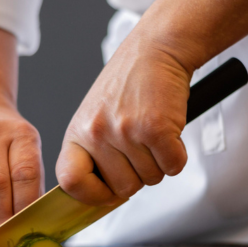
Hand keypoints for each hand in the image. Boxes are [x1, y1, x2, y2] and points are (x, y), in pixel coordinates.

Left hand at [56, 0, 247, 205]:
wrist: (155, 49)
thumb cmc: (127, 85)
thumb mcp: (95, 118)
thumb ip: (95, 154)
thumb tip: (104, 197)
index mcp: (77, 133)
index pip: (70, 182)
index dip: (91, 195)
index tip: (106, 193)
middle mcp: (97, 133)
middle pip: (123, 189)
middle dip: (138, 175)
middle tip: (140, 147)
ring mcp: (125, 131)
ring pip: (151, 179)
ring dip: (158, 162)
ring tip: (152, 132)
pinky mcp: (155, 128)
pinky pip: (173, 166)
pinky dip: (177, 155)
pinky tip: (169, 132)